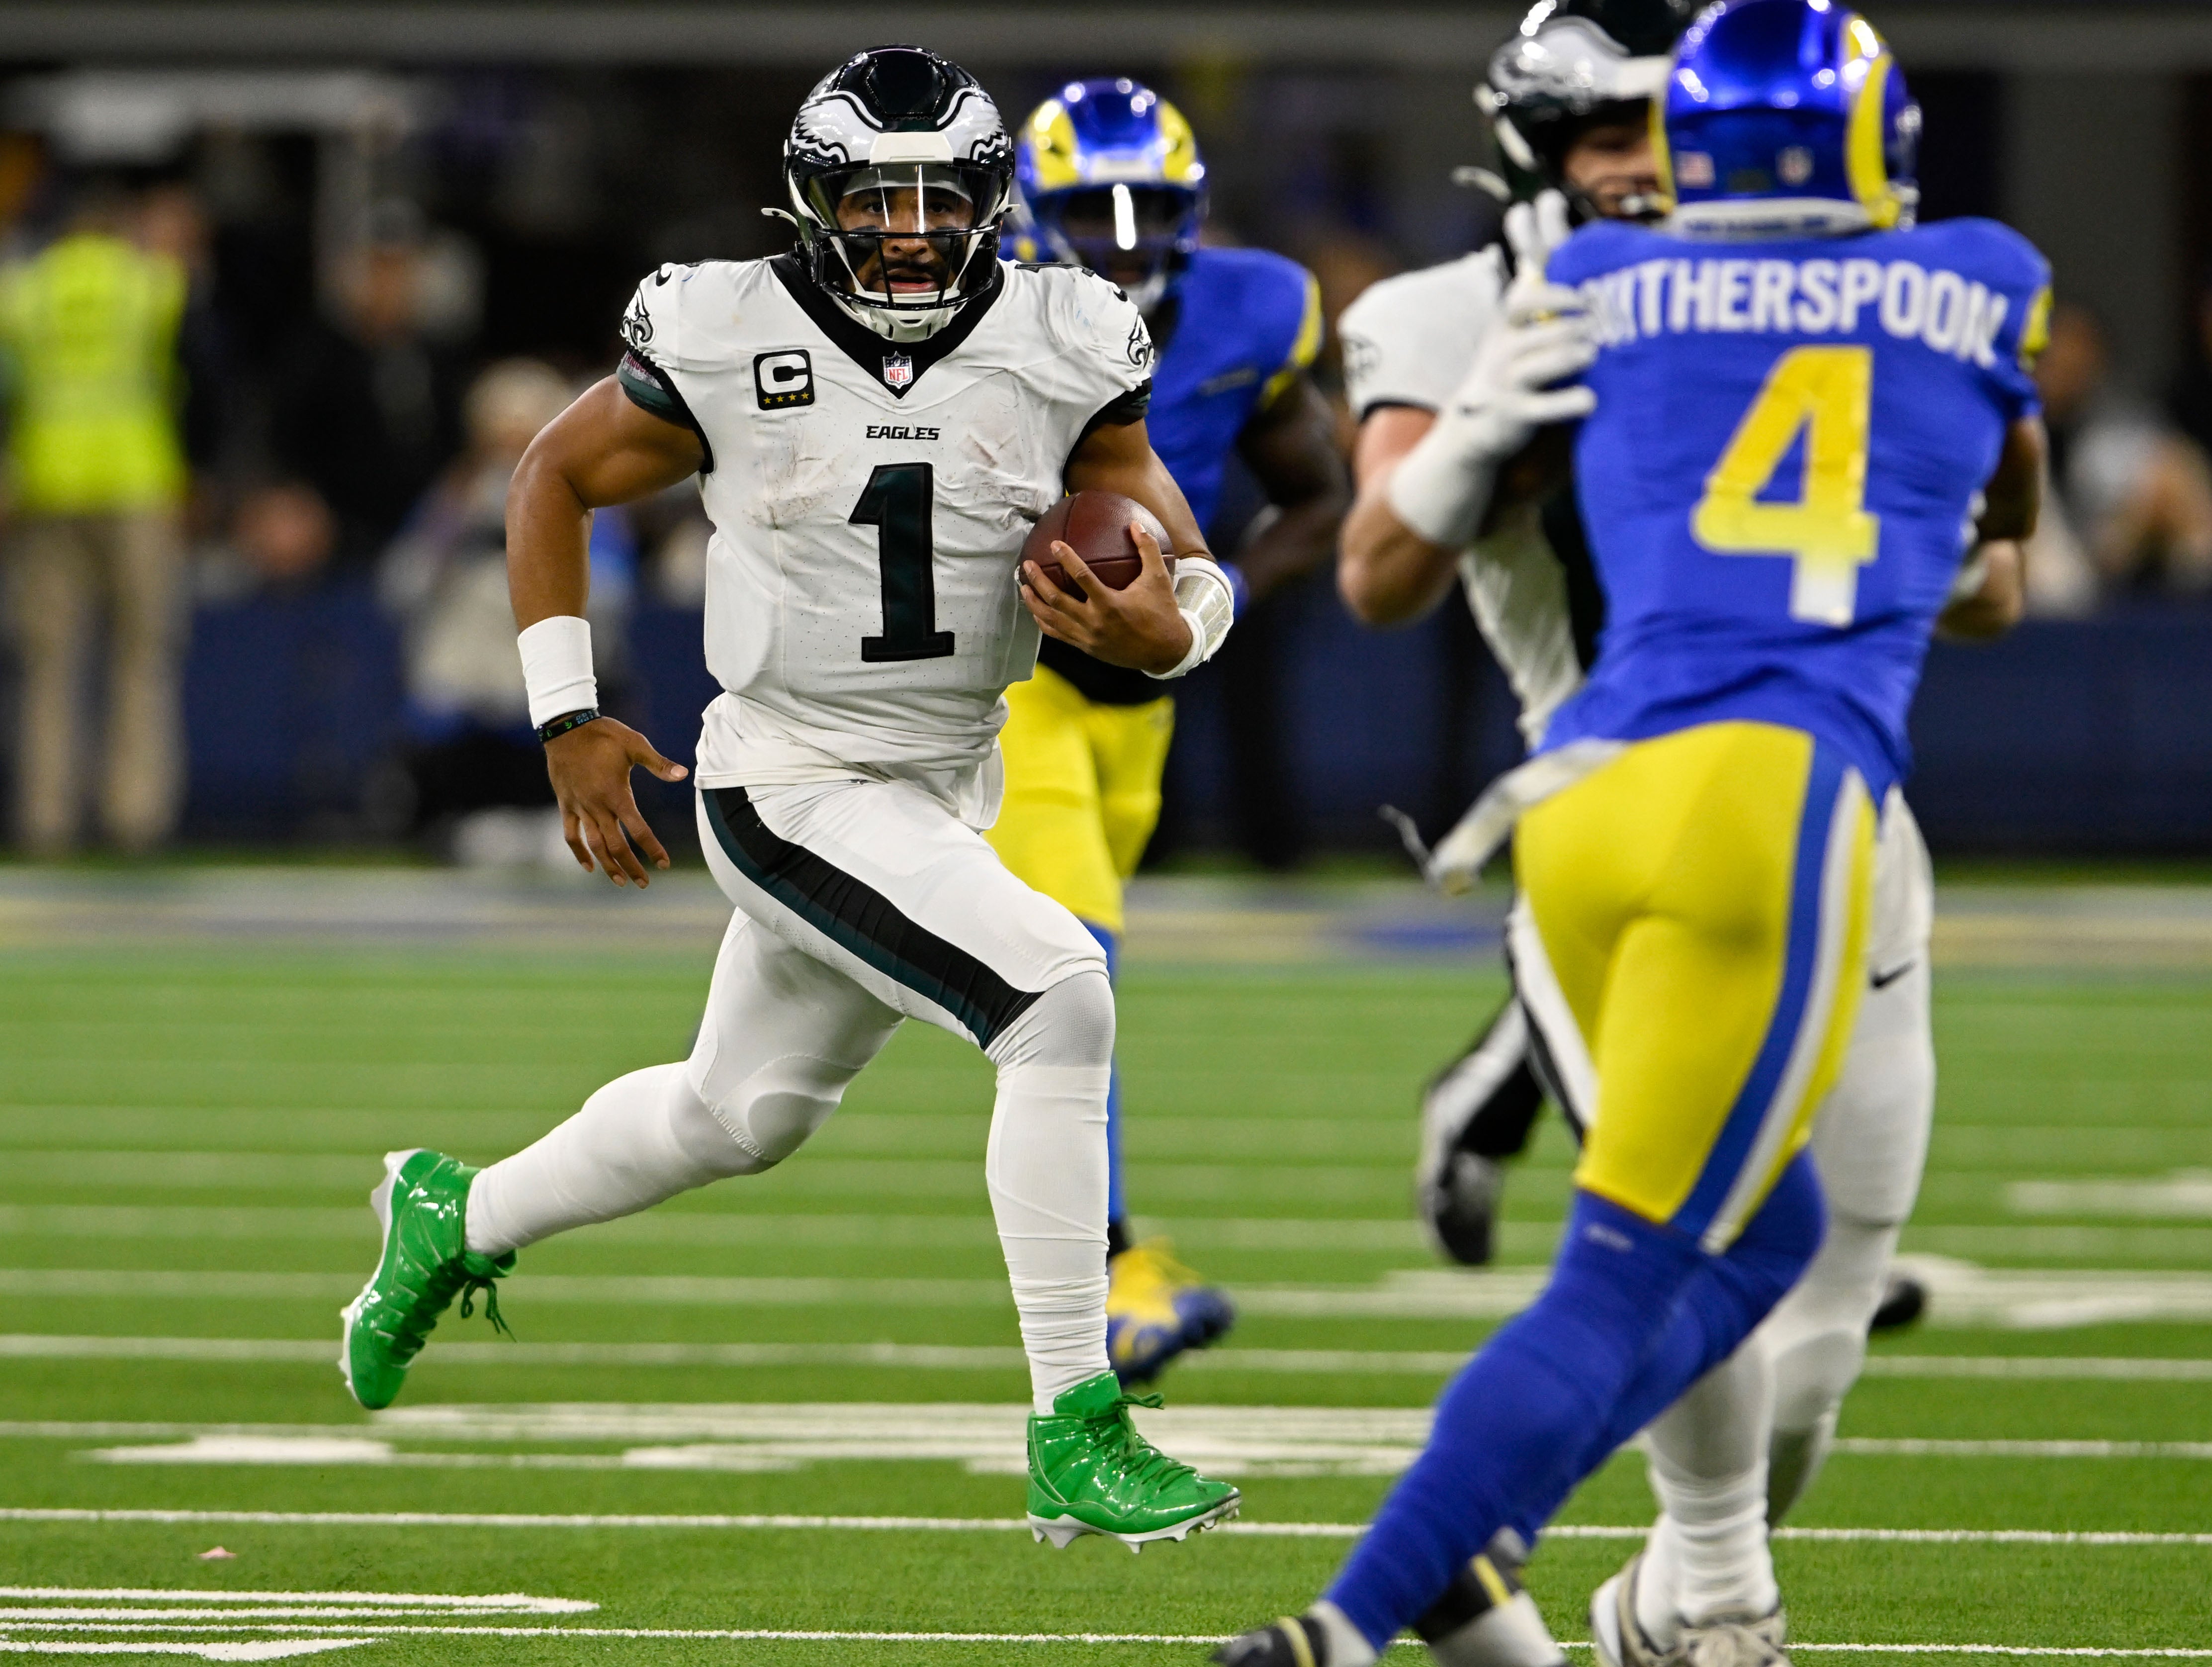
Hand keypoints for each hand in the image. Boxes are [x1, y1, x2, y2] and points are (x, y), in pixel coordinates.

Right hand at [543, 717, 688, 886]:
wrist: (565, 727)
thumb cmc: (603, 735)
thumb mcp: (634, 744)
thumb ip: (659, 763)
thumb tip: (683, 774)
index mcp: (616, 793)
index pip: (638, 829)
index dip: (652, 848)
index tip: (664, 864)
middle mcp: (597, 805)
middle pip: (615, 845)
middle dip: (631, 866)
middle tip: (644, 883)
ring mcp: (579, 807)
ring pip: (594, 844)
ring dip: (607, 865)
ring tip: (620, 882)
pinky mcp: (566, 805)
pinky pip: (570, 834)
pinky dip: (579, 852)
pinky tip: (589, 866)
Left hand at [1019, 521, 1192, 673]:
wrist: (1165, 652)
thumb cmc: (1162, 612)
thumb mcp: (1159, 579)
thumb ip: (1147, 549)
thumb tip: (1135, 524)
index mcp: (1110, 603)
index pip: (1081, 576)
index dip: (1066, 558)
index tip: (1054, 544)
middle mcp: (1095, 622)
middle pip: (1057, 599)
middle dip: (1038, 581)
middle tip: (1027, 565)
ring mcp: (1088, 637)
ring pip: (1052, 620)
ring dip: (1034, 603)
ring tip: (1023, 587)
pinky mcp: (1086, 647)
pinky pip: (1059, 635)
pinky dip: (1045, 623)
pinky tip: (1036, 612)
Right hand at [1438, 193, 1597, 466]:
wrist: (1475, 429)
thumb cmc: (1513, 368)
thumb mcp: (1520, 323)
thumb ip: (1536, 276)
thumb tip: (1543, 206)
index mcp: (1510, 320)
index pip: (1523, 287)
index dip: (1541, 265)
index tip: (1565, 243)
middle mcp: (1503, 344)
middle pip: (1529, 317)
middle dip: (1564, 309)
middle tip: (1598, 314)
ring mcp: (1505, 380)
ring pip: (1535, 361)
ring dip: (1567, 355)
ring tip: (1593, 353)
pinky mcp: (1513, 414)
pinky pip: (1540, 407)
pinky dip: (1566, 403)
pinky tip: (1591, 400)